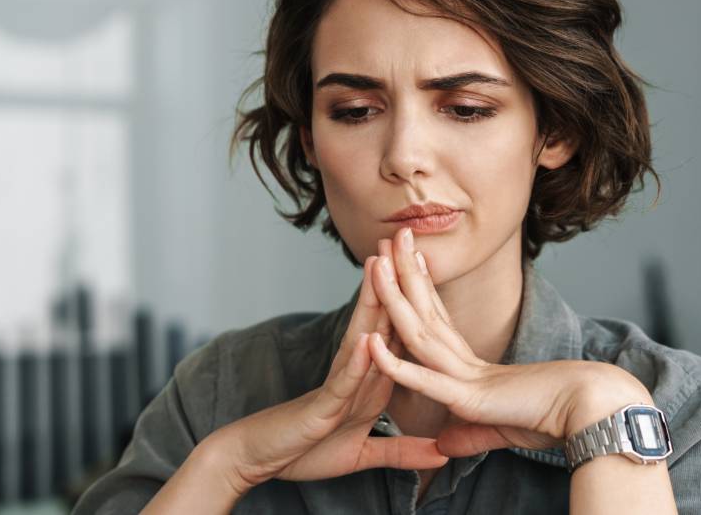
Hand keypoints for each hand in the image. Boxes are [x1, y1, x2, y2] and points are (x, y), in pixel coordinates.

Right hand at [224, 254, 447, 490]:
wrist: (258, 461)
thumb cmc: (305, 452)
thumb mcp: (362, 455)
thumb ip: (402, 452)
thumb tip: (442, 454)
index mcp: (368, 383)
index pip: (395, 334)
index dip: (413, 301)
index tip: (428, 267)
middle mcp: (354, 376)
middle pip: (378, 322)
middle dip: (394, 283)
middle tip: (404, 239)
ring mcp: (338, 388)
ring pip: (360, 340)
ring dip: (372, 304)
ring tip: (382, 265)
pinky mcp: (323, 408)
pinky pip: (343, 383)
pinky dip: (356, 364)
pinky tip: (368, 341)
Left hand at [364, 227, 652, 458]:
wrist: (593, 410)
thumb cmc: (556, 417)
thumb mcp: (501, 430)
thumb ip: (470, 434)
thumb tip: (443, 443)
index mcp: (475, 366)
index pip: (438, 321)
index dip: (418, 290)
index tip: (402, 262)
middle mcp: (466, 364)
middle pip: (425, 312)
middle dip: (404, 275)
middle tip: (389, 237)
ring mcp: (466, 377)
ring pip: (419, 332)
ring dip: (394, 297)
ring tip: (377, 262)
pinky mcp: (469, 398)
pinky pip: (426, 379)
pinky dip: (397, 365)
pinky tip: (371, 345)